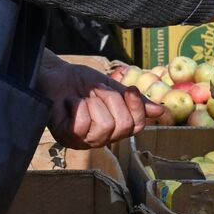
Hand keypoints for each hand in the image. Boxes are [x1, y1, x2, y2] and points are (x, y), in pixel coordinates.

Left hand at [35, 56, 163, 148]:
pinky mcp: (65, 136)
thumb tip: (160, 110)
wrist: (52, 73)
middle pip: (123, 126)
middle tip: (96, 92)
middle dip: (112, 101)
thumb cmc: (79, 81)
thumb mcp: (111, 88)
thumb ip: (132, 100)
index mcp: (112, 128)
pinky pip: (84, 123)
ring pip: (105, 125)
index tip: (130, 90)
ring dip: (94, 102)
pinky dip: (77, 105)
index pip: (137, 126)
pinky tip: (68, 102)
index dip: (137, 108)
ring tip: (81, 98)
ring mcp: (82, 140)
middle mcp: (99, 138)